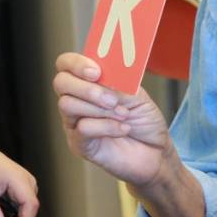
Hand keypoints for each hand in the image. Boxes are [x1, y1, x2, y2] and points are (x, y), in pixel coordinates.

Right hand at [53, 52, 173, 188]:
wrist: (155, 152)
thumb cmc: (145, 122)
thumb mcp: (138, 95)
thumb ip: (119, 82)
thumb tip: (104, 74)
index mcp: (89, 83)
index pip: (66, 64)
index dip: (76, 63)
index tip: (97, 72)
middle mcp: (77, 100)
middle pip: (61, 82)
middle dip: (87, 88)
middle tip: (112, 100)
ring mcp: (75, 122)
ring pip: (67, 104)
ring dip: (100, 109)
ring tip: (124, 115)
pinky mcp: (79, 144)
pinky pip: (82, 128)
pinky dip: (107, 126)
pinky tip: (123, 129)